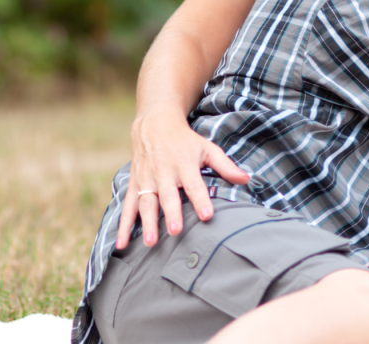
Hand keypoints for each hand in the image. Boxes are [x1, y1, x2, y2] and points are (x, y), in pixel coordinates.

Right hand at [116, 110, 250, 248]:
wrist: (154, 123)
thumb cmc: (185, 140)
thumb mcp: (207, 148)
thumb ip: (226, 166)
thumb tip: (247, 179)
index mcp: (184, 164)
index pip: (194, 184)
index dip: (201, 200)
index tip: (207, 216)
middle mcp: (164, 172)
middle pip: (168, 195)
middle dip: (171, 213)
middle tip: (176, 231)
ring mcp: (146, 179)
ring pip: (146, 202)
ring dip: (147, 223)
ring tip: (151, 242)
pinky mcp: (134, 184)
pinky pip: (127, 206)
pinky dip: (123, 225)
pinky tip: (120, 244)